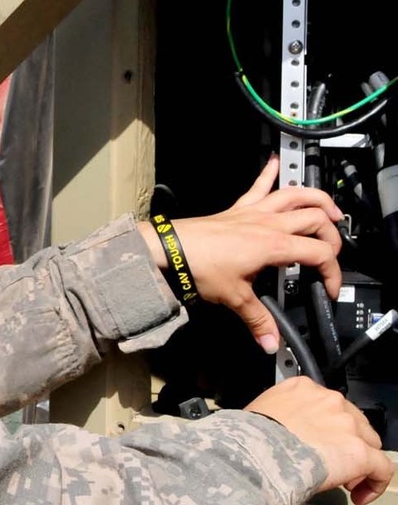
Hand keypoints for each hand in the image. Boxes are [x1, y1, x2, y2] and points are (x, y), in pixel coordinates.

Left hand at [138, 156, 342, 352]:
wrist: (171, 249)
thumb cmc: (200, 267)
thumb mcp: (234, 298)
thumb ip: (258, 321)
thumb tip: (271, 343)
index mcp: (275, 245)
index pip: (319, 253)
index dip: (332, 272)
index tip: (329, 288)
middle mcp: (269, 223)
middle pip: (315, 218)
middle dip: (332, 234)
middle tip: (333, 251)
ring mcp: (254, 212)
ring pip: (295, 194)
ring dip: (316, 198)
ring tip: (330, 208)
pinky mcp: (239, 209)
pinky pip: (259, 186)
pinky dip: (269, 173)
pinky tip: (275, 162)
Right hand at [247, 377, 392, 504]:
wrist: (254, 453)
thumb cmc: (247, 437)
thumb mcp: (258, 412)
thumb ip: (277, 416)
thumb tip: (277, 435)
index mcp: (303, 388)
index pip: (329, 406)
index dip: (327, 428)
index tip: (319, 443)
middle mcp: (329, 400)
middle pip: (354, 422)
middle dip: (345, 443)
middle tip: (331, 465)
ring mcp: (347, 424)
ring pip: (370, 443)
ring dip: (360, 462)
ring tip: (344, 482)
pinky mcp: (359, 451)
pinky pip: (383, 468)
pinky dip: (375, 483)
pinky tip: (360, 495)